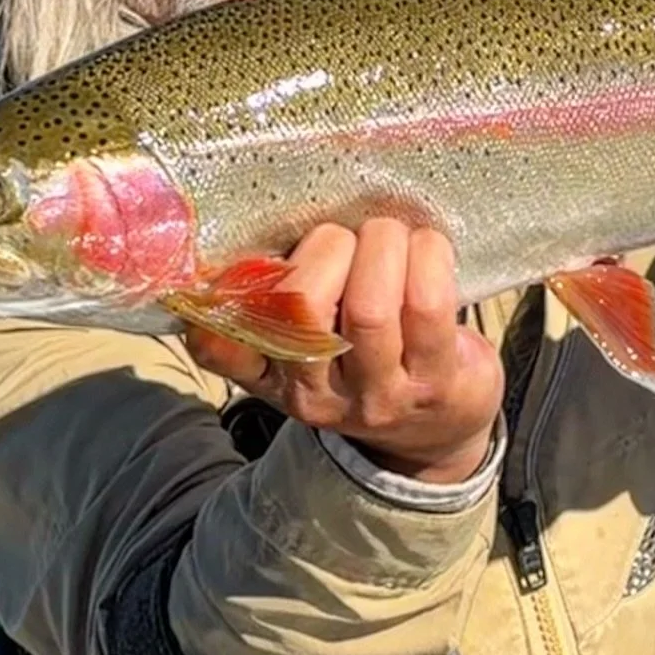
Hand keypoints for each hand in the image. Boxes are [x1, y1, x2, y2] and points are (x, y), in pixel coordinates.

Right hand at [186, 219, 503, 485]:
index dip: (217, 303)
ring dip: (383, 246)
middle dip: (330, 245)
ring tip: (391, 235)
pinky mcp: (435, 382)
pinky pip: (428, 305)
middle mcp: (315, 392)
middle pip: (304, 305)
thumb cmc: (366, 358)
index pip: (221, 349)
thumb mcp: (309, 345)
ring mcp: (377, 394)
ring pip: (369, 306)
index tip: (233, 259)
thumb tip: (268, 226)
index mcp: (270, 373)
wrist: (437, 428)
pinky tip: (428, 248)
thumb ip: (280, 298)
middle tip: (350, 235)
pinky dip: (428, 256)